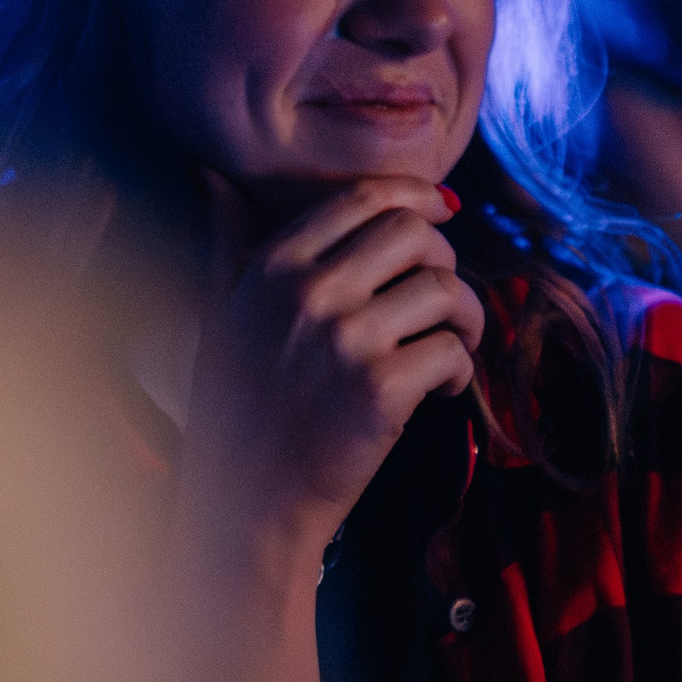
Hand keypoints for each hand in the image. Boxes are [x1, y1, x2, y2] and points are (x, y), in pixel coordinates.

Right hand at [178, 175, 483, 583]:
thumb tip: (214, 175)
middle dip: (445, 261)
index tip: (443, 212)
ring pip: (445, 290)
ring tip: (451, 348)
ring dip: (466, 318)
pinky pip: (453, 350)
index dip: (418, 197)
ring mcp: (346, 340)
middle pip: (416, 234)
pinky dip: (459, 371)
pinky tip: (438, 393)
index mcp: (271, 268)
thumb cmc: (234, 412)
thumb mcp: (219, 316)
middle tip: (444, 302)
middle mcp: (308, 293)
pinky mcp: (380, 390)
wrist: (244, 507)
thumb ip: (227, 243)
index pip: (364, 198)